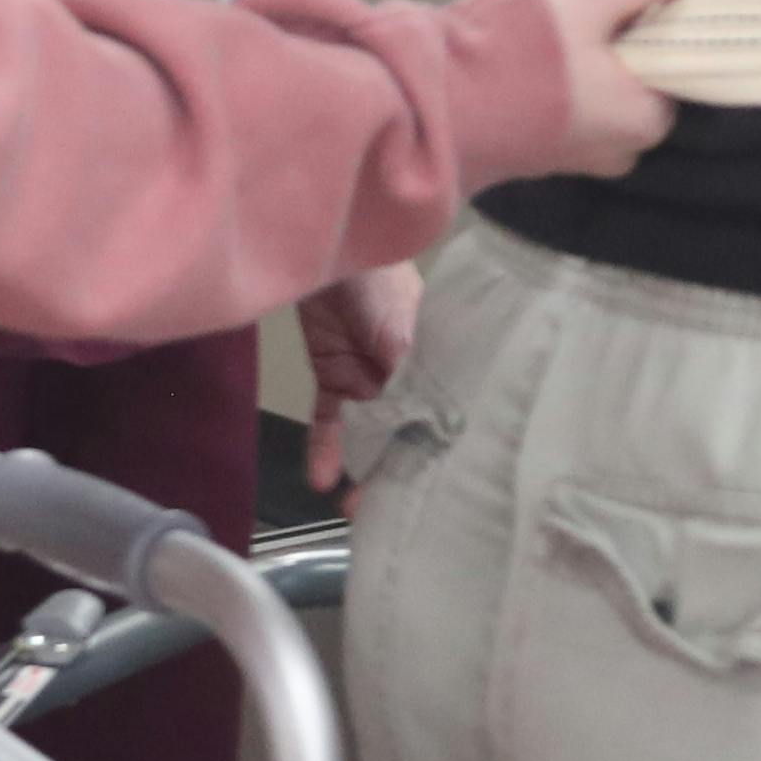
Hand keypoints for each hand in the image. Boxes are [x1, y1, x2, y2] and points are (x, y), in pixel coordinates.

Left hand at [296, 264, 422, 492]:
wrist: (319, 248)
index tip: (434, 491)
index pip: (442, 416)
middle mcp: (405, 378)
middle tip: (389, 512)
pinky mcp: (332, 376)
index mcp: (436, 364)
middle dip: (398, 471)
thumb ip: (407, 367)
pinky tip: (321, 478)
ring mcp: (368, 378)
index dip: (437, 453)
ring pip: (368, 433)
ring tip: (353, 509)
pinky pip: (330, 420)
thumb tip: (418, 415)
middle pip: (404, 431)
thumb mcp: (400, 324)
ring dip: (362, 468)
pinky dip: (324, 448)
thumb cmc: (375, 279)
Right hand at [523, 0, 693, 180]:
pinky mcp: (530, 155)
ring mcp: (570, 159)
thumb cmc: (526, 49)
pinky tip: (516, 57)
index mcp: (647, 122)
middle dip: (607, 44)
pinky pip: (555, 108)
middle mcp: (616, 153)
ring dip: (571, 62)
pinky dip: (543, 82)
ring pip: (591, 92)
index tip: (613, 1)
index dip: (648, 23)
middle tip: (571, 14)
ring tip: (537, 32)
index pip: (672, 62)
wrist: (436, 100)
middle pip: (630, 78)